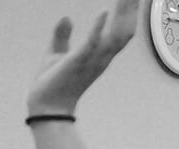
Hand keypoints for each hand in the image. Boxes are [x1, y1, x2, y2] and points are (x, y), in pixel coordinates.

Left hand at [27, 0, 139, 117]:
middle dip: (131, 11)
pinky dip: (98, 28)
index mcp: (99, 56)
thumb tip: (66, 17)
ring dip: (121, 16)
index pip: (120, 32)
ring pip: (114, 36)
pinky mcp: (78, 62)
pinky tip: (103, 12)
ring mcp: (92, 61)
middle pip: (124, 32)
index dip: (128, 14)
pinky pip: (92, 43)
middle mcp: (101, 58)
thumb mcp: (57, 53)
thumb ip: (62, 35)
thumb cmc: (53, 83)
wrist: (47, 107)